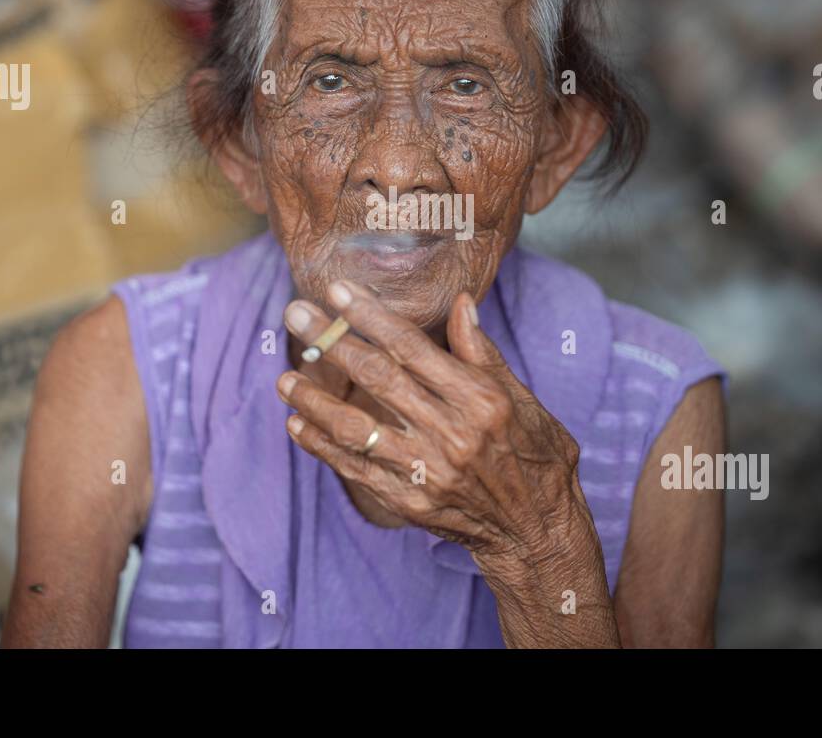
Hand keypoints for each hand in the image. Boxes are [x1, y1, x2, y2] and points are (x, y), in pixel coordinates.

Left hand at [277, 279, 587, 562]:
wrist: (536, 529)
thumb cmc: (534, 455)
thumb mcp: (521, 397)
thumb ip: (482, 352)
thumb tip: (461, 302)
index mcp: (480, 399)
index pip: (413, 348)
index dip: (371, 317)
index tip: (338, 292)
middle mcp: (452, 433)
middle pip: (379, 379)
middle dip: (331, 342)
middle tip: (295, 314)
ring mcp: (427, 470)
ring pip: (357, 428)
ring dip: (315, 400)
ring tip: (284, 378)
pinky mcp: (409, 501)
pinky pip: (355, 468)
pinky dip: (322, 446)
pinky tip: (297, 423)